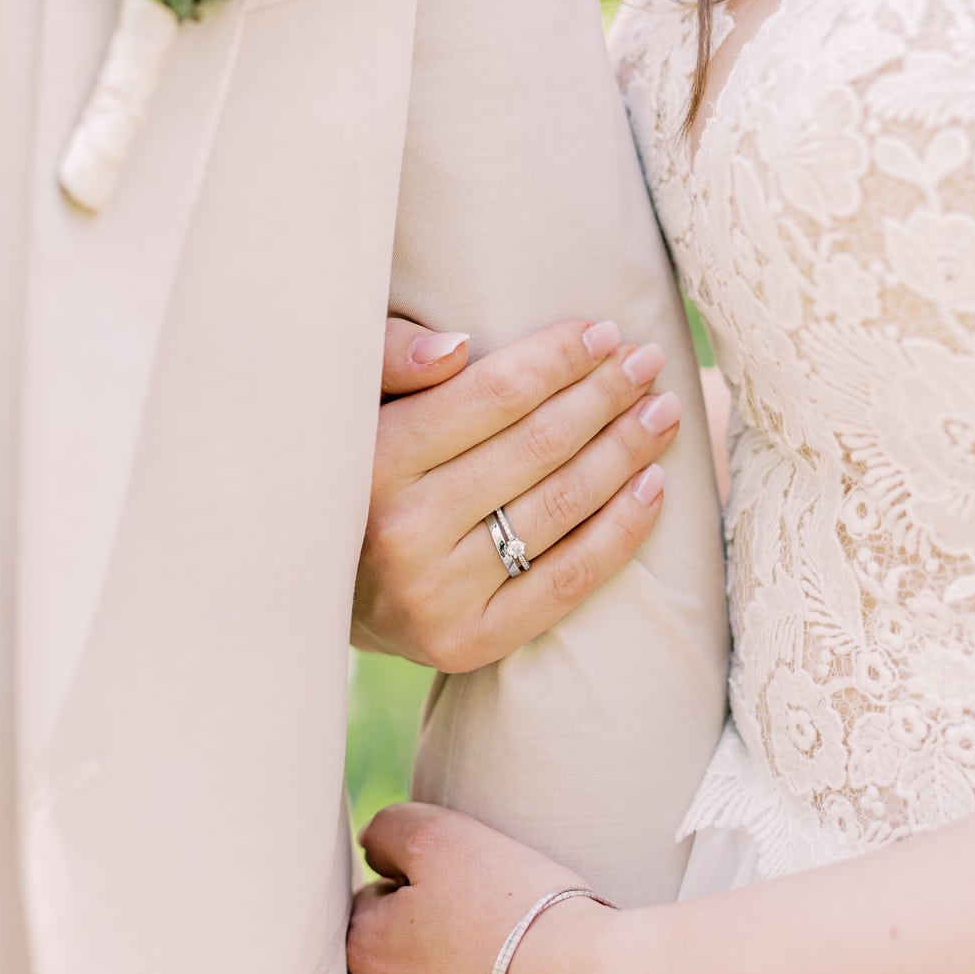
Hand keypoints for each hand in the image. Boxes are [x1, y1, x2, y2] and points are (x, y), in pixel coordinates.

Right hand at [353, 316, 681, 670]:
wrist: (313, 587)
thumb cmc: (348, 467)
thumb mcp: (350, 397)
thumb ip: (390, 355)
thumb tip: (459, 346)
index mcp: (375, 455)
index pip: (496, 393)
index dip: (560, 357)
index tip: (604, 332)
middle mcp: (404, 526)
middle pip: (540, 444)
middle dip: (605, 394)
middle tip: (647, 362)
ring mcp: (438, 592)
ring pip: (562, 505)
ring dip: (626, 450)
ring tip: (661, 412)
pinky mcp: (468, 641)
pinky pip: (568, 578)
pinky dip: (622, 528)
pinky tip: (653, 484)